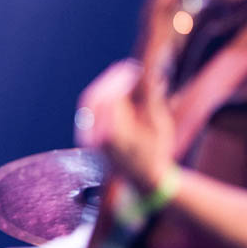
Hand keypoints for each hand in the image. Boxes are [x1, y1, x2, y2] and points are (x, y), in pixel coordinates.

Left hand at [74, 60, 174, 191]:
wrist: (144, 180)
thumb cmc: (157, 153)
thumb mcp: (159, 126)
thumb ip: (152, 100)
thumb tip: (151, 74)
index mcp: (115, 135)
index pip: (111, 99)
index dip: (121, 80)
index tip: (134, 68)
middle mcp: (97, 138)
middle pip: (95, 99)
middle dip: (110, 79)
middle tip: (125, 67)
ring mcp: (89, 139)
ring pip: (89, 104)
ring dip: (104, 86)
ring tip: (121, 75)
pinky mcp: (87, 139)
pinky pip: (88, 111)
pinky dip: (100, 97)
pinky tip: (114, 89)